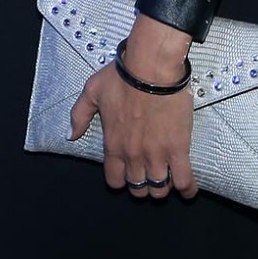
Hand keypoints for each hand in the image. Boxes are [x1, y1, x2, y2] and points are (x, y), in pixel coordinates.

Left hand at [70, 14, 196, 200]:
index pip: (114, 179)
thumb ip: (79, 115)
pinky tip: (187, 190)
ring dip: (161, 186)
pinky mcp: (178, 149)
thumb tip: (70, 135)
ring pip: (159, 188)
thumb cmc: (122, 77)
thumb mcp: (92, 91)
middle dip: (141, 185)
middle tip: (147, 174)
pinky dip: (186, 188)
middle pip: (138, 187)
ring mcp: (157, 155)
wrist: (152, 68)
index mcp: (113, 144)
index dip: (119, 180)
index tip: (125, 174)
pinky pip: (184, 179)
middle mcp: (133, 155)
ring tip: (166, 178)